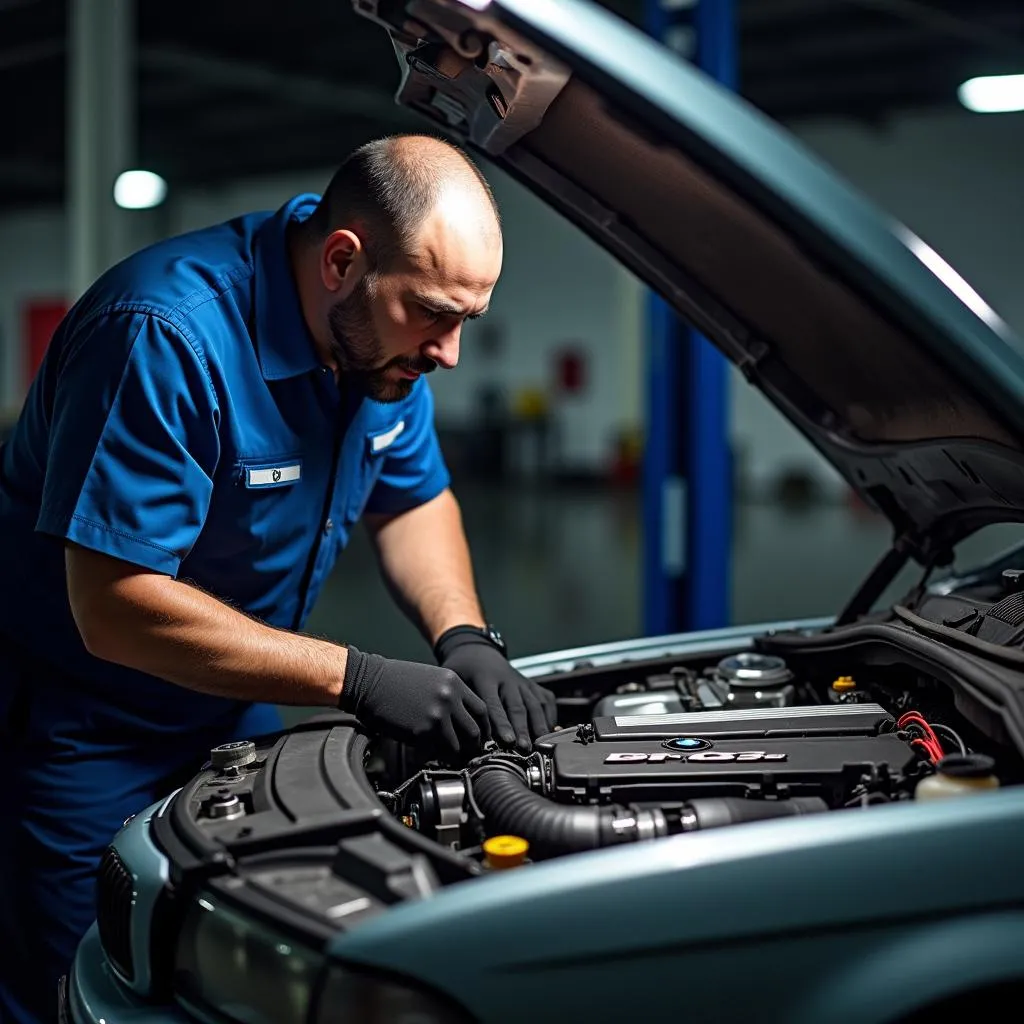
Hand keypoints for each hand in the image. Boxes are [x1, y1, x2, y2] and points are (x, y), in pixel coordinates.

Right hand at [340, 645, 489, 760]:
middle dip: (475, 745)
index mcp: (454, 683)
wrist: (369, 681)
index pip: (482, 710)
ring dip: (457, 754)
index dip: (484, 727)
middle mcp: (450, 698)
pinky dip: (439, 756)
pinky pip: (439, 750)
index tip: (481, 736)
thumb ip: (451, 696)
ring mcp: (437, 715)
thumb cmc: (396, 680)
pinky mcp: (422, 731)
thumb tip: (462, 720)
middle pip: (475, 730)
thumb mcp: (432, 678)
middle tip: (470, 753)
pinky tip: (435, 756)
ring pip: (460, 745)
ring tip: (453, 758)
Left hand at [439, 639, 556, 752]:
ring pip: (534, 705)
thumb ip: (458, 701)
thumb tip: (459, 731)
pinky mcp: (533, 685)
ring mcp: (522, 682)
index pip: (494, 704)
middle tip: (524, 748)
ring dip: (538, 725)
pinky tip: (550, 731)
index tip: (507, 741)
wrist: (478, 650)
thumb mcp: (453, 678)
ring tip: (539, 744)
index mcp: (486, 678)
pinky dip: (550, 716)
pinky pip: (546, 701)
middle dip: (522, 729)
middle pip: (517, 707)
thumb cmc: (464, 669)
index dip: (501, 724)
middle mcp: (507, 679)